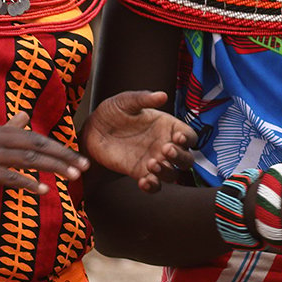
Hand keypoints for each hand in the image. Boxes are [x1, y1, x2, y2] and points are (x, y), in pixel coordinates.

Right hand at [0, 112, 87, 207]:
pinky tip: (42, 191)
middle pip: (36, 145)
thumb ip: (5, 130)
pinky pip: (7, 176)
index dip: (60, 148)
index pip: (36, 138)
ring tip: (72, 178)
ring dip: (52, 168)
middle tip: (84, 168)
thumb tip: (24, 116)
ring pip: (26, 159)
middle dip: (63, 156)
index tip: (80, 160)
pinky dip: (27, 183)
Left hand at [81, 90, 196, 191]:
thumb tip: (162, 95)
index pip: (189, 136)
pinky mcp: (140, 173)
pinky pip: (154, 186)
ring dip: (167, 172)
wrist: (93, 130)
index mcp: (167, 126)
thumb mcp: (126, 101)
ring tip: (152, 164)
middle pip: (186, 159)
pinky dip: (153, 186)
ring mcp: (154, 161)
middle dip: (180, 157)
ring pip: (173, 175)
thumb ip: (144, 99)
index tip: (178, 137)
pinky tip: (144, 180)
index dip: (188, 138)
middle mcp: (164, 145)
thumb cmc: (112, 111)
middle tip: (165, 150)